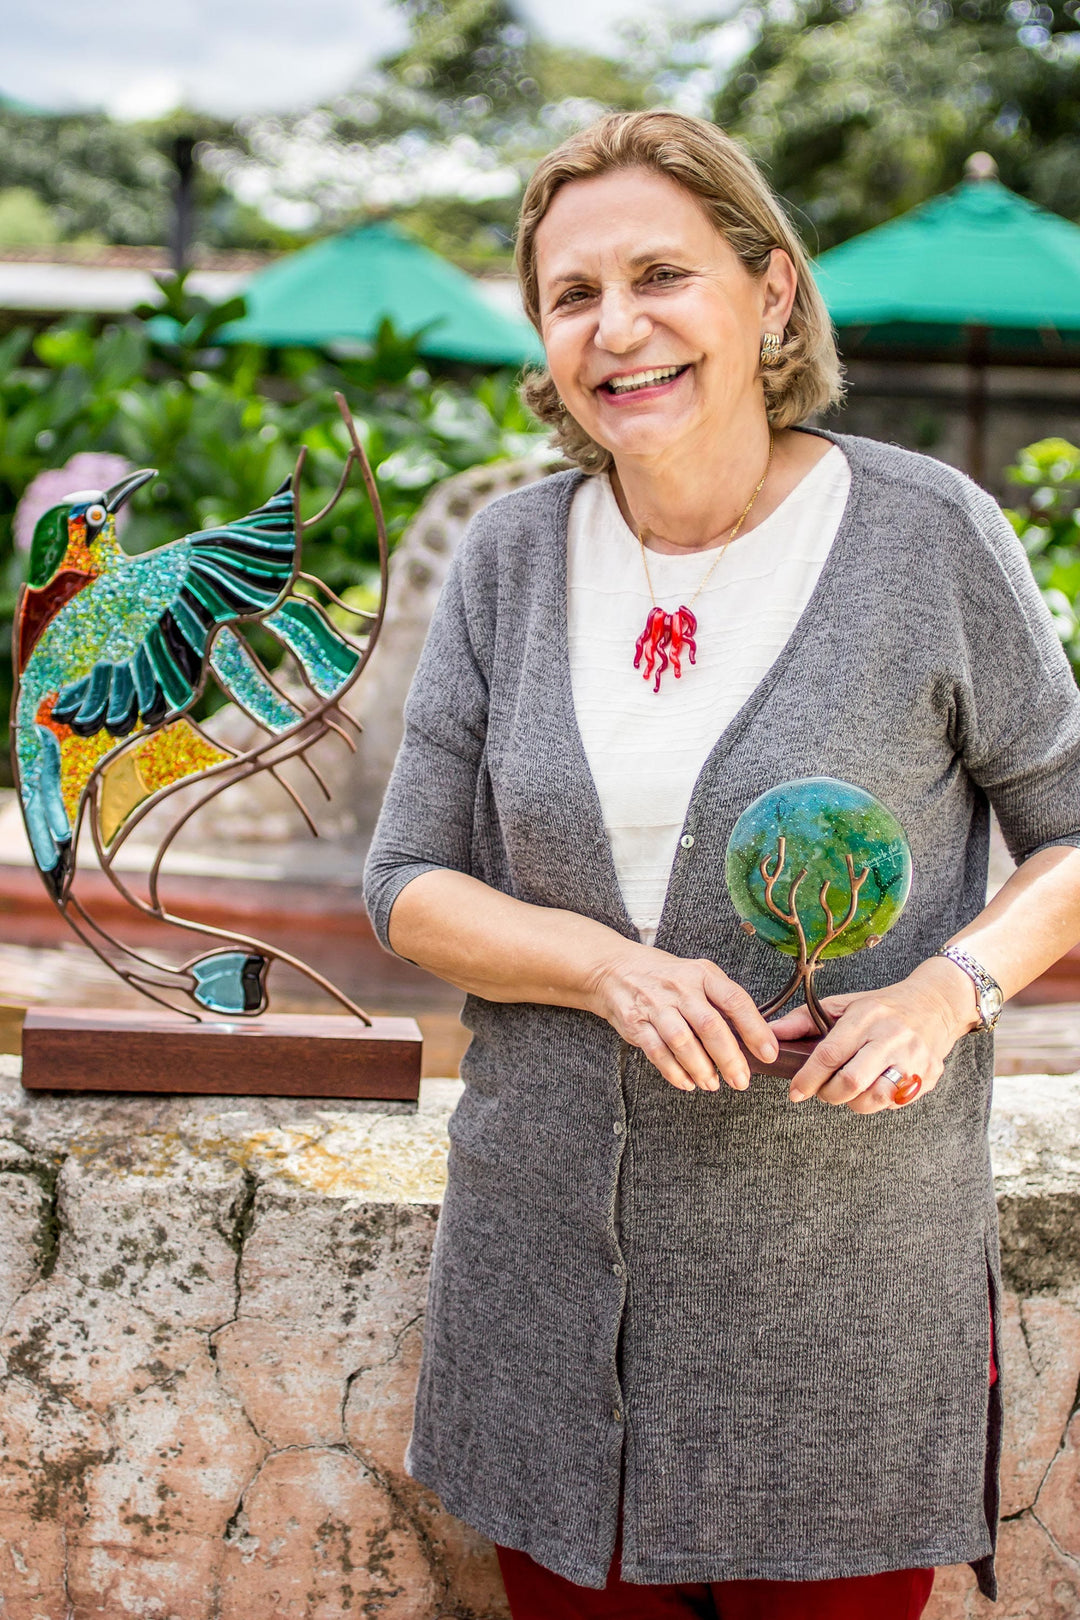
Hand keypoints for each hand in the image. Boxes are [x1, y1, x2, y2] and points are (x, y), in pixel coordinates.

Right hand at [589, 942, 778, 1092]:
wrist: (616, 970)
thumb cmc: (666, 977)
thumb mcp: (697, 976)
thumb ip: (721, 1003)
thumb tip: (753, 1039)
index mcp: (703, 974)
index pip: (735, 1000)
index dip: (755, 1029)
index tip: (769, 1054)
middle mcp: (680, 987)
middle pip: (709, 1025)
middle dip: (729, 1058)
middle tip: (741, 1080)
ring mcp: (656, 1004)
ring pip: (682, 1041)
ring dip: (701, 1068)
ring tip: (713, 1084)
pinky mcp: (636, 1022)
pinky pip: (657, 1051)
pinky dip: (674, 1071)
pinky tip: (687, 1082)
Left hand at [767, 958, 979, 1112]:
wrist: (936, 1004)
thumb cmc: (882, 1007)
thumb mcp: (844, 1004)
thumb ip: (805, 1019)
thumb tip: (772, 1033)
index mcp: (866, 1017)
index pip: (830, 1054)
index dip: (808, 1078)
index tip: (795, 1092)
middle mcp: (892, 1037)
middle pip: (852, 1081)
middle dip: (829, 1094)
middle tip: (823, 1092)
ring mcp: (914, 1057)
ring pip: (876, 1098)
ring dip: (854, 1103)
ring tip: (848, 1091)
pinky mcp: (929, 1075)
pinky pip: (897, 1102)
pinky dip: (880, 1102)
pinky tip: (873, 1087)